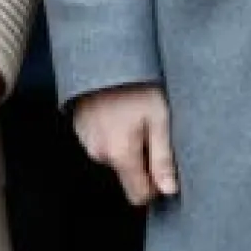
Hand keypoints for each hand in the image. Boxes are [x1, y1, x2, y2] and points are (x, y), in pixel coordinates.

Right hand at [72, 85, 178, 207]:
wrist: (103, 55)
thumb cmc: (137, 84)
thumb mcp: (160, 118)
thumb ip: (163, 158)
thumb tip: (169, 191)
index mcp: (120, 155)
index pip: (139, 196)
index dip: (157, 188)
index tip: (168, 170)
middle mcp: (99, 153)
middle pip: (129, 174)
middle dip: (144, 160)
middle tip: (155, 131)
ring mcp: (86, 140)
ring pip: (116, 157)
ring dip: (129, 144)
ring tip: (138, 116)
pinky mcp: (81, 128)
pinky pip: (104, 142)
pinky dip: (115, 133)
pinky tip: (122, 111)